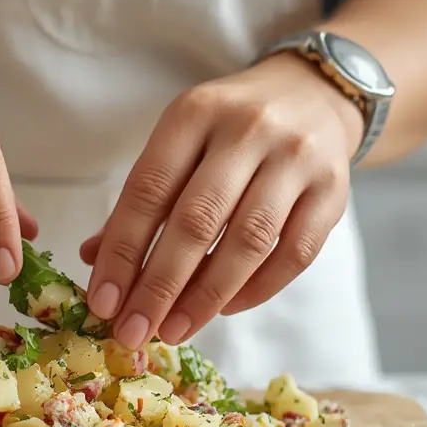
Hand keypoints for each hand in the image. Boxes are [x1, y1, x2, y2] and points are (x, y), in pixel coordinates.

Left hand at [81, 53, 363, 348]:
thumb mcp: (180, 144)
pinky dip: (256, 289)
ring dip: (206, 296)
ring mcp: (296, 158)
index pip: (149, 190)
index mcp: (195, 113)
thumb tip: (93, 259)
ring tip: (175, 330)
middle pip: (197, 220)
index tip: (104, 302)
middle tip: (134, 331)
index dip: (122, 251)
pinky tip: (225, 309)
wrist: (314, 94)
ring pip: (248, 241)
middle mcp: (247, 130)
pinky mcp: (333, 190)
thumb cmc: (229, 130)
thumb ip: (142, 201)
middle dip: (160, 285)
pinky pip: (294, 253)